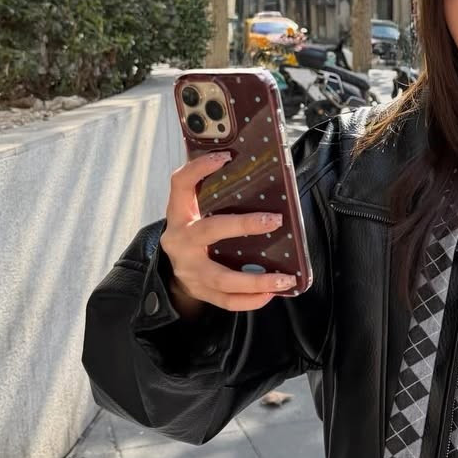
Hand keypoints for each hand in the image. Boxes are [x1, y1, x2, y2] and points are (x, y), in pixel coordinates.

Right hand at [159, 152, 299, 314]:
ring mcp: (189, 269)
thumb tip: (255, 171)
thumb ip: (212, 193)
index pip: (181, 183)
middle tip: (275, 220)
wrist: (173, 268)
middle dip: (243, 225)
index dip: (199, 168)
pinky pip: (227, 300)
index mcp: (179, 213)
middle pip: (210, 230)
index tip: (225, 157)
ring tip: (284, 279)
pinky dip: (251, 300)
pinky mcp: (199, 290)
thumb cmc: (194, 229)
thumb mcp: (194, 209)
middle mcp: (181, 240)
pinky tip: (271, 293)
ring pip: (222, 277)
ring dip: (256, 280)